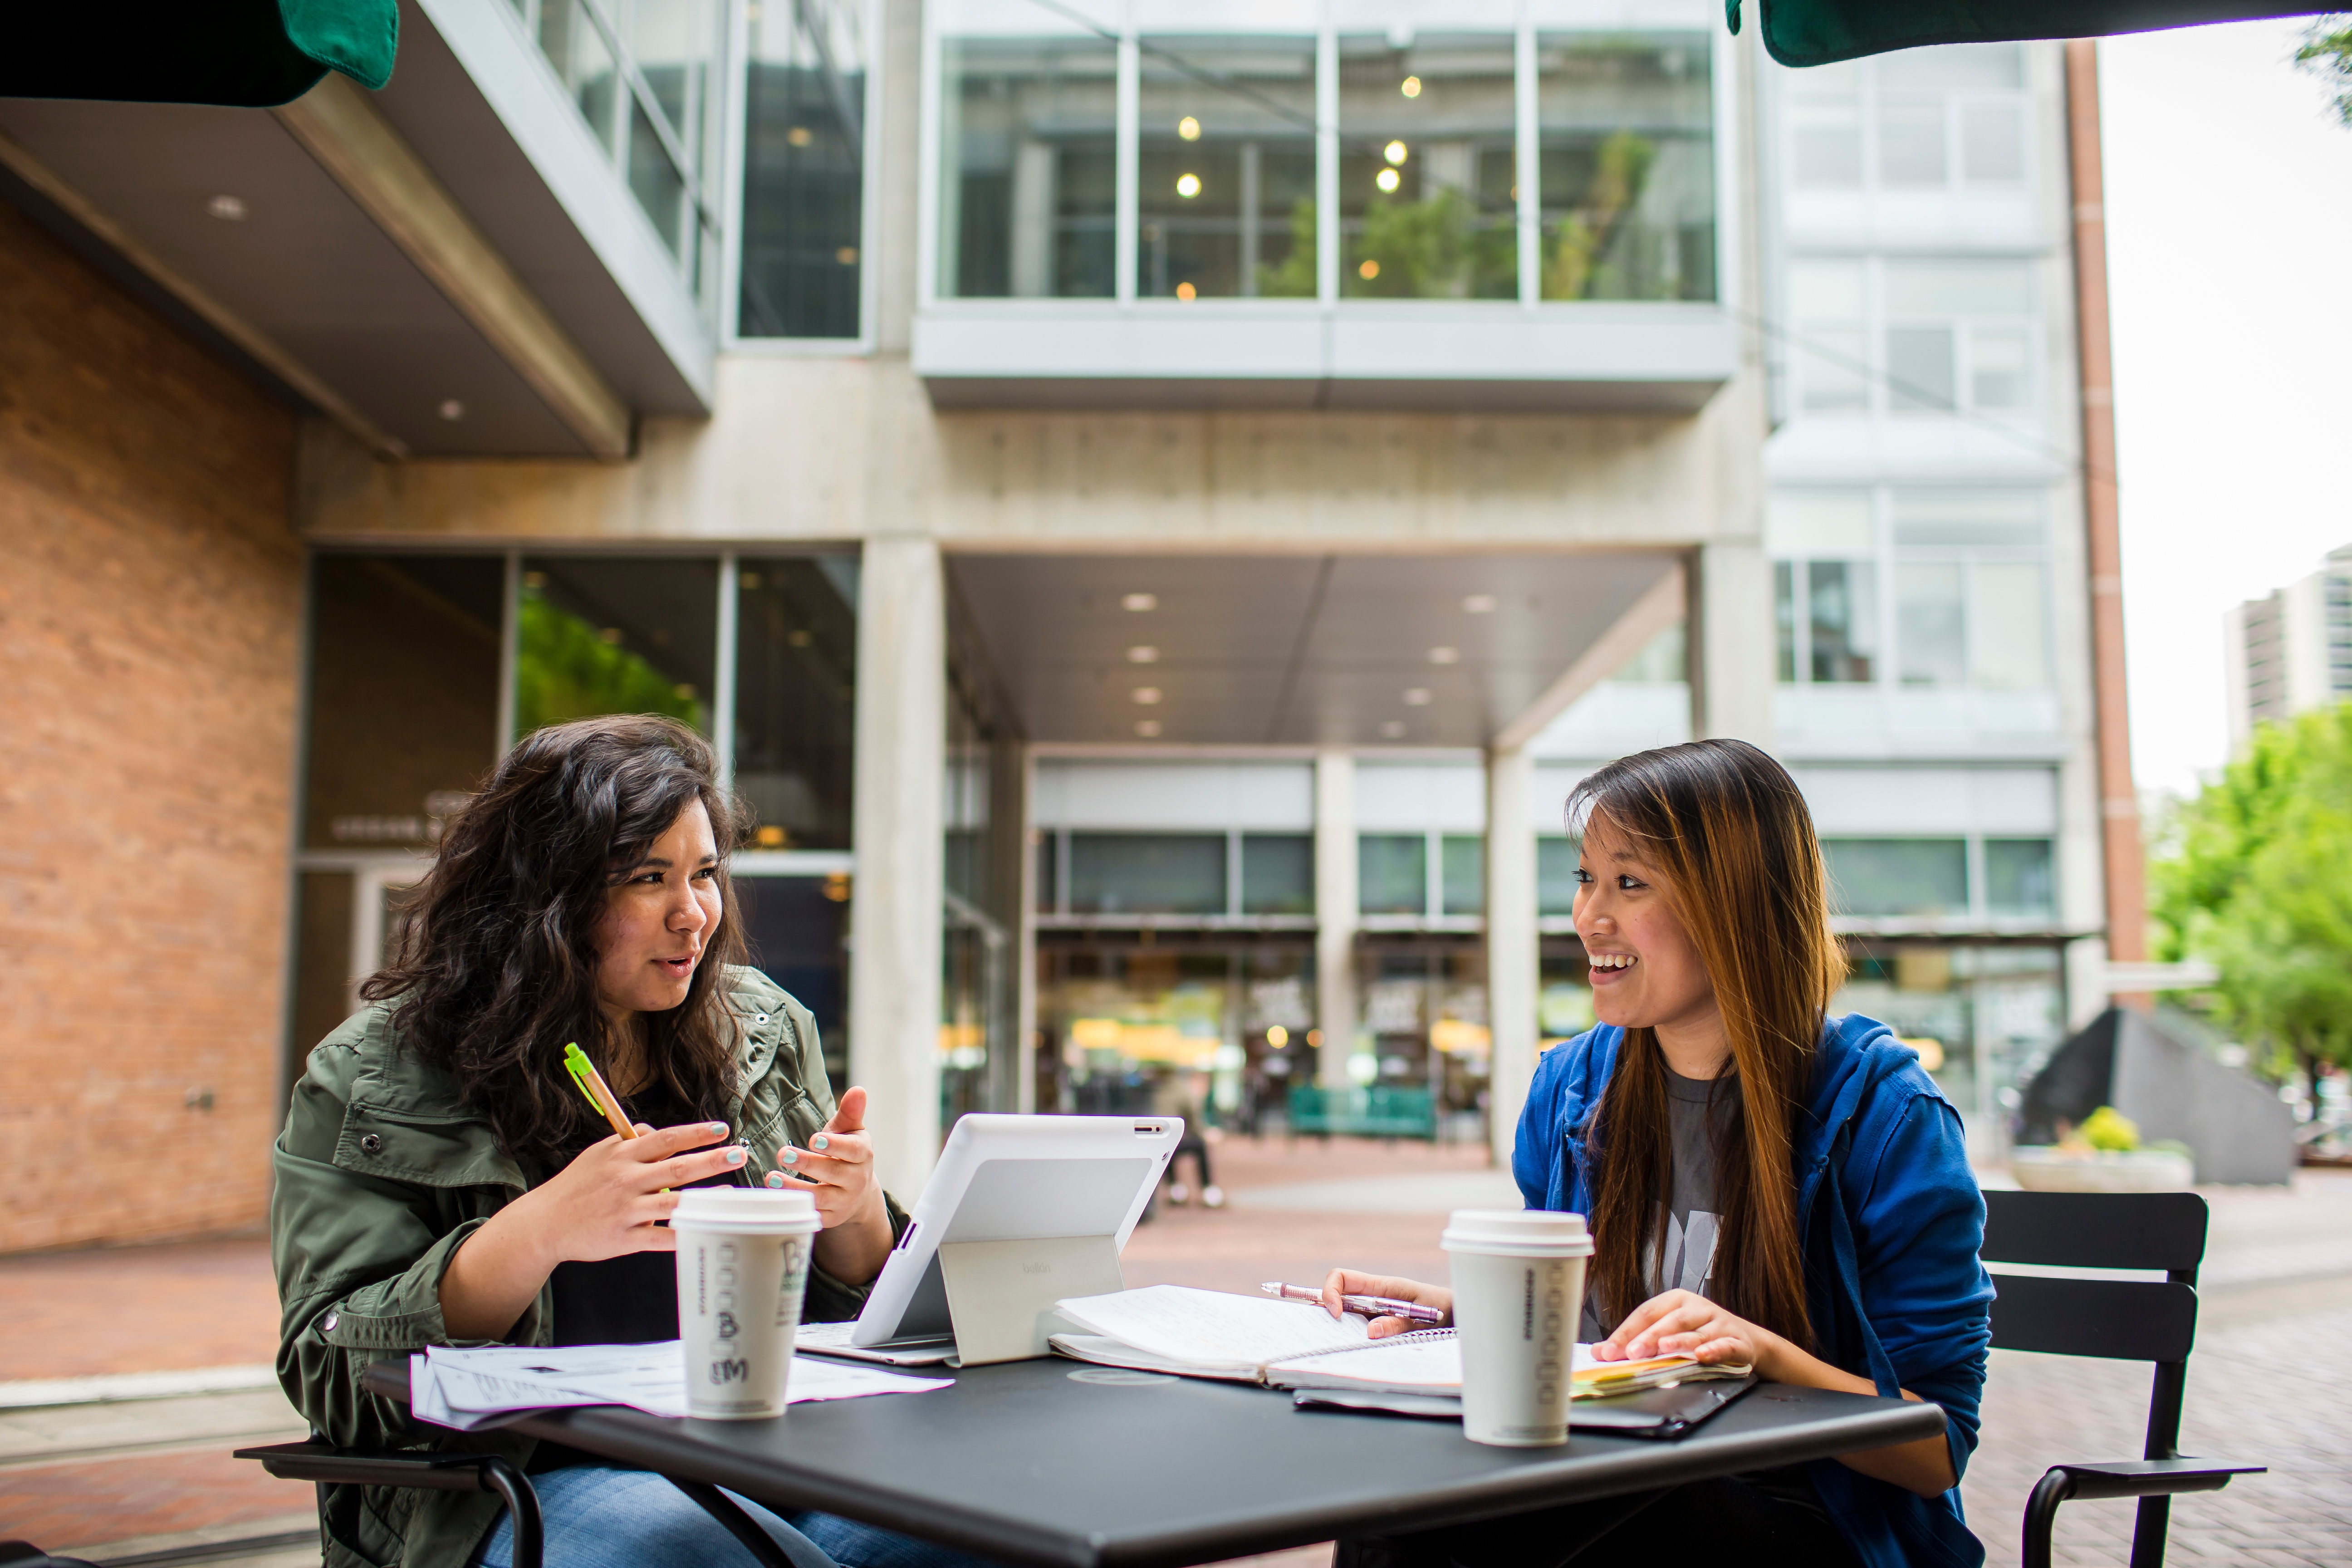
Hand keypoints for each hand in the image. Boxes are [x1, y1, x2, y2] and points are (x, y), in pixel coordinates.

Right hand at [519, 1120, 748, 1264]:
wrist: (545, 1223)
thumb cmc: (576, 1186)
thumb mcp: (599, 1154)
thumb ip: (629, 1141)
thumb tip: (656, 1130)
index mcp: (622, 1156)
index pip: (666, 1139)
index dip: (696, 1133)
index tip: (722, 1129)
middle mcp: (626, 1180)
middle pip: (676, 1168)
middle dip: (711, 1160)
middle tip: (739, 1153)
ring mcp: (626, 1210)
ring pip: (673, 1203)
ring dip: (705, 1198)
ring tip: (732, 1193)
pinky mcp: (624, 1237)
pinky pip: (661, 1237)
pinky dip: (684, 1234)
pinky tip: (706, 1229)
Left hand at [768, 1086, 886, 1231]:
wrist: (857, 1191)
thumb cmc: (847, 1153)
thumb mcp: (850, 1132)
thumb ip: (850, 1112)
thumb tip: (858, 1090)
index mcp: (862, 1155)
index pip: (853, 1150)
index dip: (834, 1145)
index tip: (814, 1140)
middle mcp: (856, 1179)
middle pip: (833, 1172)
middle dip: (807, 1164)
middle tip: (782, 1153)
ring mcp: (844, 1201)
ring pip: (820, 1197)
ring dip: (795, 1188)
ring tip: (771, 1178)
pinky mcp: (830, 1217)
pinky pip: (811, 1214)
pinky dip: (793, 1207)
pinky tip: (775, 1198)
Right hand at [1319, 1269, 1452, 1338]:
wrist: (1453, 1313)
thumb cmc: (1439, 1309)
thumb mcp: (1422, 1318)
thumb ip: (1398, 1324)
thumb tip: (1371, 1331)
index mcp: (1380, 1285)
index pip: (1342, 1277)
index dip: (1331, 1292)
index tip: (1336, 1314)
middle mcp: (1371, 1295)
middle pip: (1336, 1295)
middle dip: (1326, 1311)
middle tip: (1329, 1334)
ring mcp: (1371, 1309)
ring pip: (1343, 1311)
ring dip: (1338, 1327)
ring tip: (1341, 1344)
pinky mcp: (1376, 1322)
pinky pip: (1355, 1325)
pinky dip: (1349, 1336)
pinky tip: (1356, 1348)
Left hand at [1595, 1289, 1782, 1371]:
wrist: (1746, 1340)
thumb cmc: (1699, 1333)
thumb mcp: (1668, 1332)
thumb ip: (1637, 1340)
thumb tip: (1600, 1352)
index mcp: (1675, 1301)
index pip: (1645, 1313)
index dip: (1625, 1332)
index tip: (1607, 1351)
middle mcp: (1696, 1307)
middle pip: (1669, 1321)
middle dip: (1648, 1338)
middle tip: (1631, 1353)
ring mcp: (1718, 1322)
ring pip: (1695, 1332)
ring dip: (1678, 1341)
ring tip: (1663, 1349)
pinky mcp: (1737, 1340)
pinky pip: (1724, 1345)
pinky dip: (1713, 1350)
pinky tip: (1701, 1356)